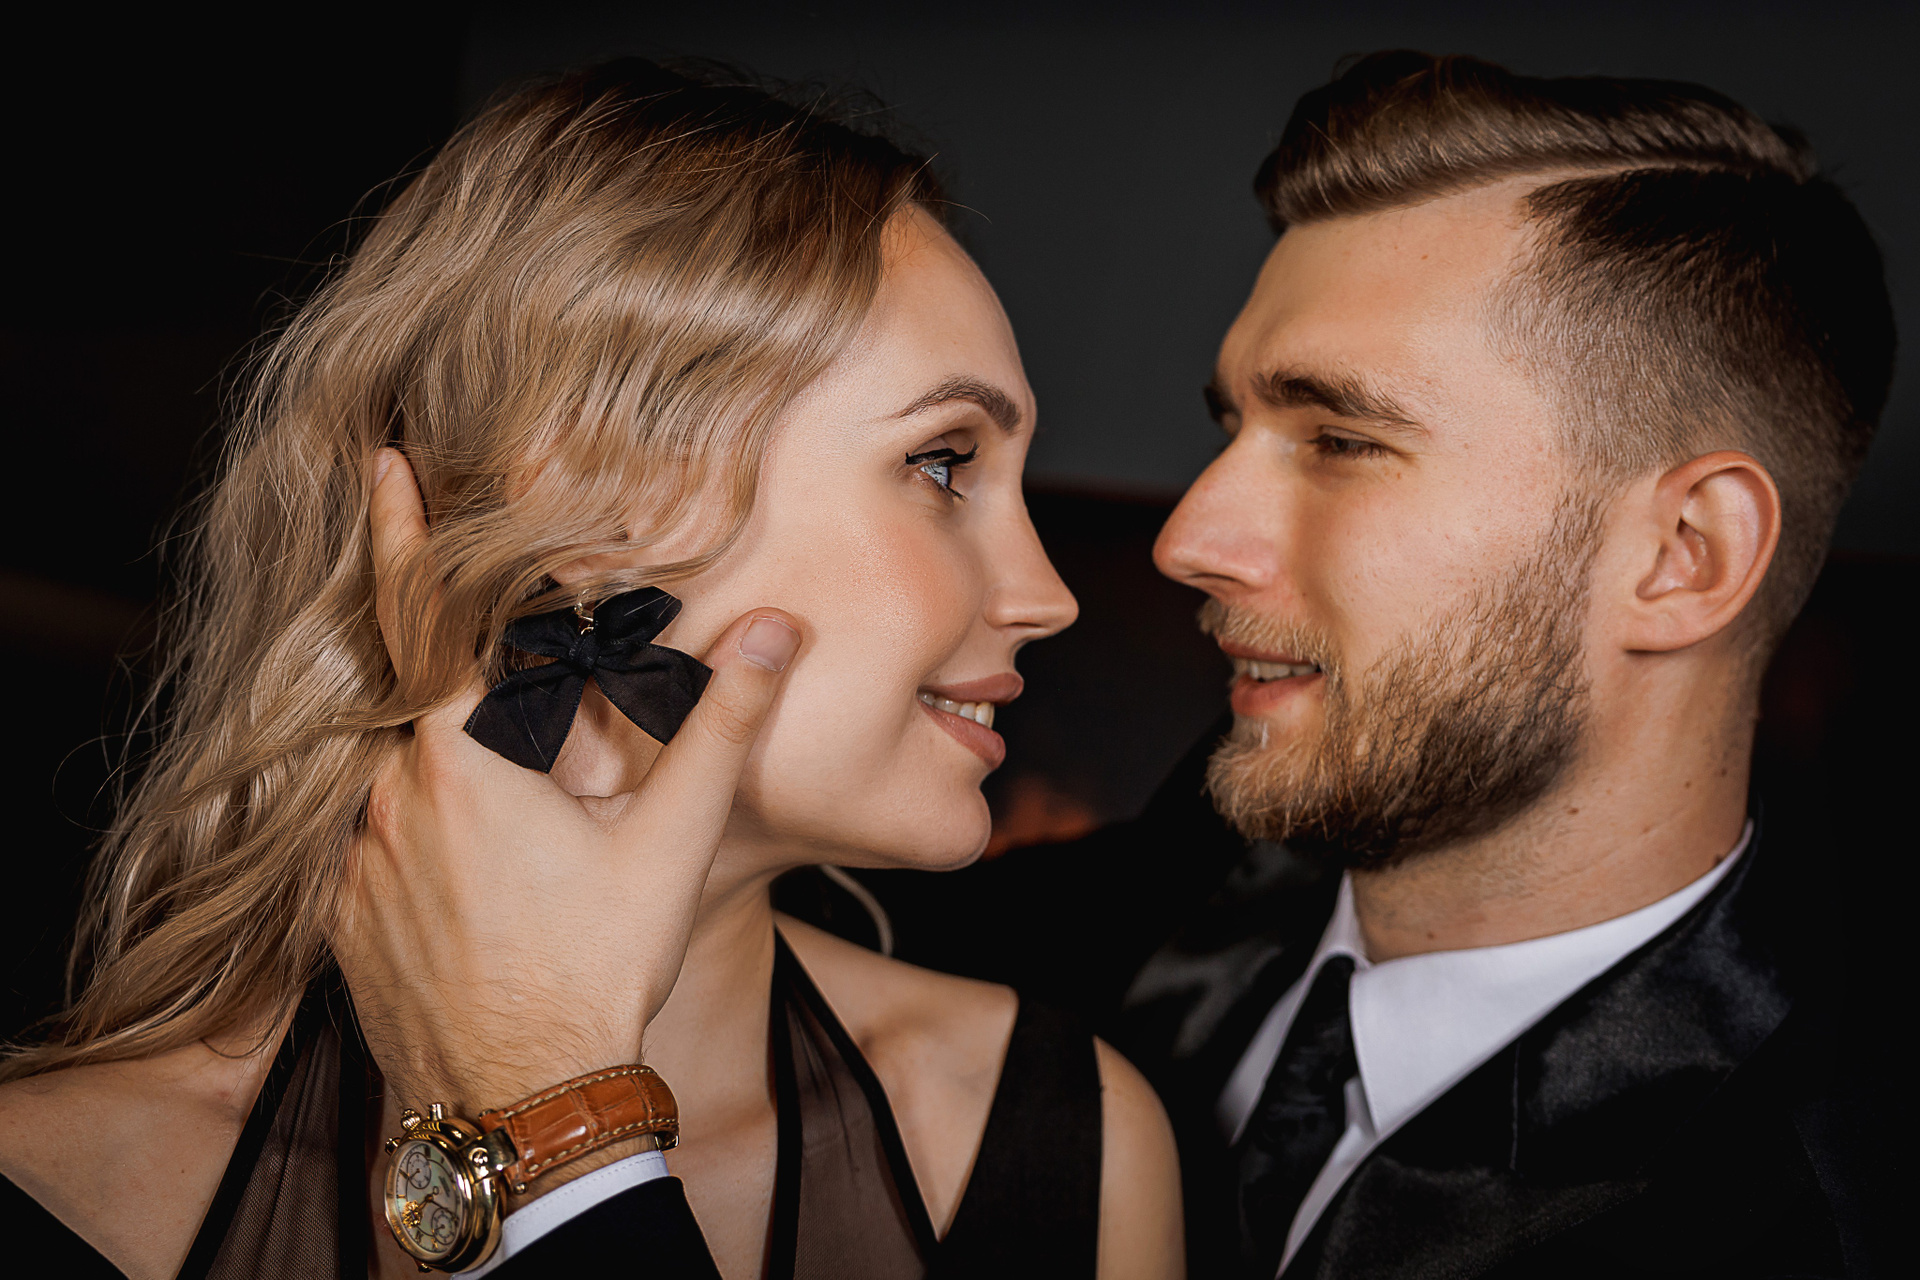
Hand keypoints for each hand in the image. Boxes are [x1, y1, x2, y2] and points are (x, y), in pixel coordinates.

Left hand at [332, 449, 799, 1122]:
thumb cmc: (599, 967)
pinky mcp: (340, 916)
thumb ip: (722, 724)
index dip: (405, 528)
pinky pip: (372, 847)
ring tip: (525, 852)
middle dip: (477, 698)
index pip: (425, 611)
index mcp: (464, 755)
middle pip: (425, 701)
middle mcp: (388, 793)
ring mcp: (353, 860)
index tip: (382, 461)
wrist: (524, 1101)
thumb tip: (776, 629)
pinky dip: (420, 845)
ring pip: (399, 778)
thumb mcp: (673, 842)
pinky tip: (485, 901)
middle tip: (540, 757)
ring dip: (453, 782)